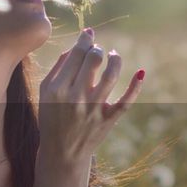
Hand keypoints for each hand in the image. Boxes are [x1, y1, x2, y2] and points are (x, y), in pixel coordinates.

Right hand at [38, 27, 143, 163]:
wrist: (62, 153)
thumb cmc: (52, 118)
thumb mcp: (46, 93)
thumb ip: (58, 68)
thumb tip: (76, 47)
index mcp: (58, 89)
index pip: (76, 54)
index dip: (85, 39)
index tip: (88, 33)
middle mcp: (76, 98)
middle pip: (93, 60)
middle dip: (97, 49)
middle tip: (97, 50)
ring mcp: (94, 110)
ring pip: (110, 75)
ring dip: (115, 60)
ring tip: (113, 55)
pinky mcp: (108, 120)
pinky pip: (125, 101)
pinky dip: (135, 87)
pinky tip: (141, 72)